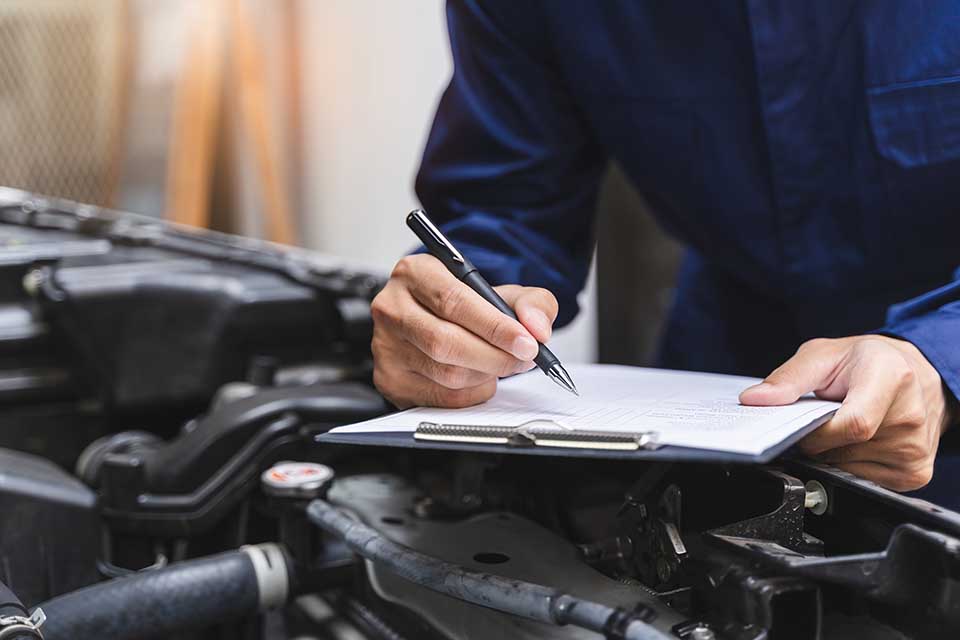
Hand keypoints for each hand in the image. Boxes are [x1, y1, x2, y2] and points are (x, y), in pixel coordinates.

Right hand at [370, 254, 557, 408]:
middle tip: (524, 358)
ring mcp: (386, 347)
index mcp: (415, 273)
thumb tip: (537, 329)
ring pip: (445, 374)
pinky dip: (472, 392)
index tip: (527, 343)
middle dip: (495, 357)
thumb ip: (531, 303)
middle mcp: (392, 308)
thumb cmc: (465, 305)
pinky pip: (441, 397)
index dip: (494, 327)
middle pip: (445, 343)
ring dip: (486, 375)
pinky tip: (479, 376)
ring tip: (500, 363)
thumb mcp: (501, 292)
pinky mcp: (390, 379)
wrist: (434, 319)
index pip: (453, 302)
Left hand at [740, 335, 954, 490]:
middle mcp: (910, 416)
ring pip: (848, 469)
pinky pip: (864, 481)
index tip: (802, 423)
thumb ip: (788, 379)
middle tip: (821, 419)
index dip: (817, 433)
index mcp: (892, 378)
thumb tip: (753, 400)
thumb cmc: (866, 362)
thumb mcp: (824, 356)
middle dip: (818, 440)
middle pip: (844, 451)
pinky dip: (850, 464)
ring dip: (833, 453)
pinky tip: (858, 442)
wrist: (914, 373)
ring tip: (843, 425)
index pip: (852, 425)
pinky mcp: (915, 473)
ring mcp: (915, 450)